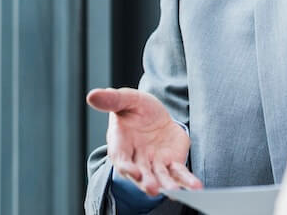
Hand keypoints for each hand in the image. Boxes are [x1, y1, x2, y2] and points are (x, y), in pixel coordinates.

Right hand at [86, 87, 201, 195]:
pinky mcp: (171, 162)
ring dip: (166, 185)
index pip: (121, 159)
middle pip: (140, 174)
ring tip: (174, 191)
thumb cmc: (135, 108)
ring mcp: (154, 163)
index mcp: (121, 145)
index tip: (133, 172)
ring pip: (160, 177)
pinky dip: (186, 180)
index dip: (126, 167)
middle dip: (146, 181)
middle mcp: (136, 159)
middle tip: (152, 188)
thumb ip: (112, 99)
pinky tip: (194, 187)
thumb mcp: (127, 99)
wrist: (154, 113)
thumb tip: (91, 96)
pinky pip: (179, 173)